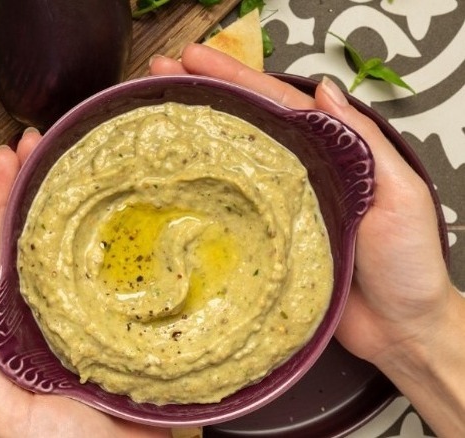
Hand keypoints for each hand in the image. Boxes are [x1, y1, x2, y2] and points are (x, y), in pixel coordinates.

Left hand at [0, 131, 171, 437]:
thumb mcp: (10, 413)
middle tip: (37, 135)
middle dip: (36, 184)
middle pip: (44, 236)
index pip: (7, 253)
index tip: (3, 158)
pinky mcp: (140, 318)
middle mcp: (62, 308)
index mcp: (27, 325)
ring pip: (86, 243)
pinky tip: (131, 199)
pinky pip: (134, 270)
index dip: (3, 204)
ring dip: (77, 196)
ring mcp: (101, 309)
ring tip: (72, 149)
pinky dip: (130, 232)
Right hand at [150, 43, 462, 435]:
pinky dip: (194, 191)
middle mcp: (295, 176)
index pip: (276, 104)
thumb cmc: (407, 264)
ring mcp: (273, 209)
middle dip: (201, 94)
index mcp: (328, 155)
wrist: (399, 330)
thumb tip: (326, 91)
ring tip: (151, 110)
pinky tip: (166, 182)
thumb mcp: (400, 194)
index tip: (195, 59)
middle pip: (243, 125)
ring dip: (190, 135)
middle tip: (158, 72)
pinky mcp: (260, 244)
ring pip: (227, 163)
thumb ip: (365, 143)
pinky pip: (223, 211)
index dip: (235, 78)